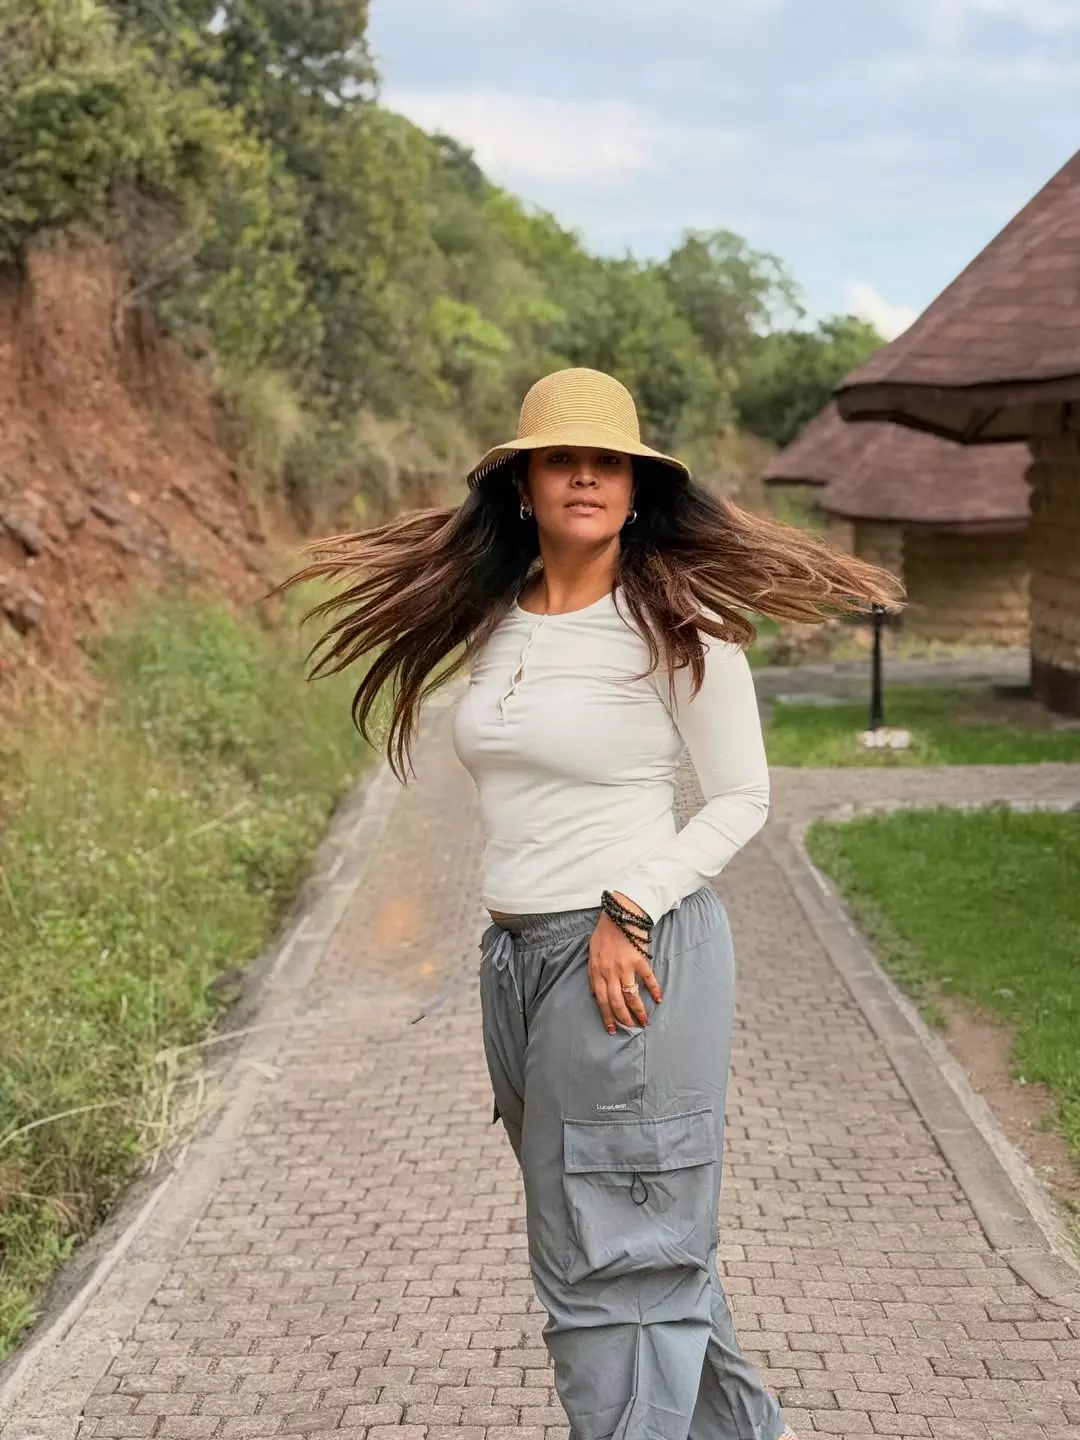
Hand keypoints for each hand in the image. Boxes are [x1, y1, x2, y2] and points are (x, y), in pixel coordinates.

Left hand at [588, 894, 662, 1034]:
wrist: (620, 914)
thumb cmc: (605, 933)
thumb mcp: (592, 953)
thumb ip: (592, 974)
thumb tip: (594, 993)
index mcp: (597, 971)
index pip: (601, 1000)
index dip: (607, 1017)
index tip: (612, 1029)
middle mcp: (610, 972)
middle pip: (617, 1002)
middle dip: (624, 1019)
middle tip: (632, 1029)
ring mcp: (625, 967)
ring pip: (631, 995)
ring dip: (639, 1011)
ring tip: (645, 1021)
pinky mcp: (639, 960)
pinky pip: (648, 978)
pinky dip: (654, 989)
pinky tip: (658, 998)